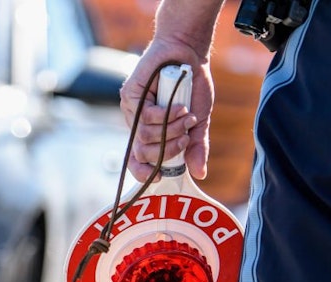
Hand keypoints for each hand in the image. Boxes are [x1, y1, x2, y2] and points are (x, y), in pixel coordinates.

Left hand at [119, 38, 213, 181]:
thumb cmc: (191, 86)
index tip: (158, 176)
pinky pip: (146, 117)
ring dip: (172, 129)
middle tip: (185, 136)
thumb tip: (200, 173)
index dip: (143, 172)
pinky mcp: (130, 95)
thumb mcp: (198, 120)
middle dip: (169, 149)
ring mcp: (133, 110)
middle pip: (143, 153)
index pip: (137, 161)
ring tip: (185, 114)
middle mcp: (138, 124)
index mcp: (151, 133)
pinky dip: (167, 114)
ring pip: (146, 136)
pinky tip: (178, 105)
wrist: (188, 55)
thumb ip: (197, 146)